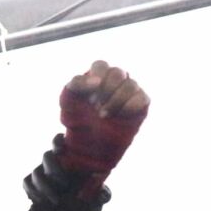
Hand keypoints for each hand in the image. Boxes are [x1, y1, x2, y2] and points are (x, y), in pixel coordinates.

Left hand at [58, 61, 148, 195]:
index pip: (101, 66)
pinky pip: (142, 98)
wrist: (89, 145)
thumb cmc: (78, 120)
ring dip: (117, 100)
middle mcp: (116, 81)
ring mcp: (129, 93)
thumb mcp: (67, 100)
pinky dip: (130, 106)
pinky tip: (119, 116)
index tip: (89, 99)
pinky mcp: (140, 106)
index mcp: (98, 75)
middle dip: (106, 92)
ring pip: (131, 85)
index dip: (96, 80)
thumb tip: (97, 82)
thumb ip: (77, 84)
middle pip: (118, 73)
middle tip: (96, 109)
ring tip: (104, 115)